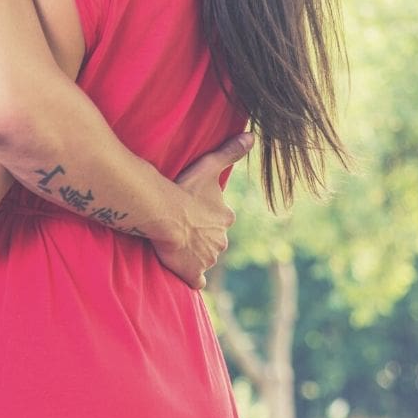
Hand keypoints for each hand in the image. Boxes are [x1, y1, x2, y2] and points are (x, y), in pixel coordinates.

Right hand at [152, 132, 254, 288]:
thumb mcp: (209, 166)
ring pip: (206, 258)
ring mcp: (208, 257)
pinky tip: (188, 277)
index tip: (192, 213)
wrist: (165, 215)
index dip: (206, 218)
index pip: (220, 220)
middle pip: (214, 240)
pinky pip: (197, 280)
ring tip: (177, 248)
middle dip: (202, 238)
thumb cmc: (184, 190)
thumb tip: (252, 136)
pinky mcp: (193, 272)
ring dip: (195, 255)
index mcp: (225, 217)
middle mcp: (222, 239)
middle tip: (183, 230)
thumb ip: (230, 152)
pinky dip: (193, 278)